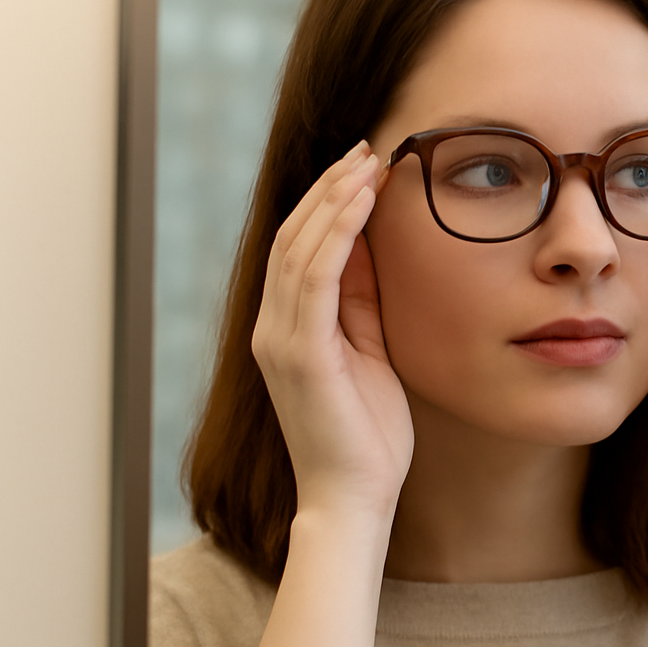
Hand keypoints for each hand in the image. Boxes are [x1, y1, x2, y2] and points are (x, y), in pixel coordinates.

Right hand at [250, 141, 413, 528]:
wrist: (354, 498)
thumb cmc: (369, 434)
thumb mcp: (371, 351)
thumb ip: (364, 303)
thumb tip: (374, 248)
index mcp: (288, 330)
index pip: (298, 249)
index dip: (327, 204)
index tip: (363, 167)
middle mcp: (273, 329)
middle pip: (292, 237)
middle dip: (330, 188)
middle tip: (366, 148)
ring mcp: (281, 340)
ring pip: (298, 247)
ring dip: (335, 199)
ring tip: (368, 161)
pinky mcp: (300, 353)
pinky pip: (314, 277)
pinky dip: (338, 232)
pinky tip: (362, 202)